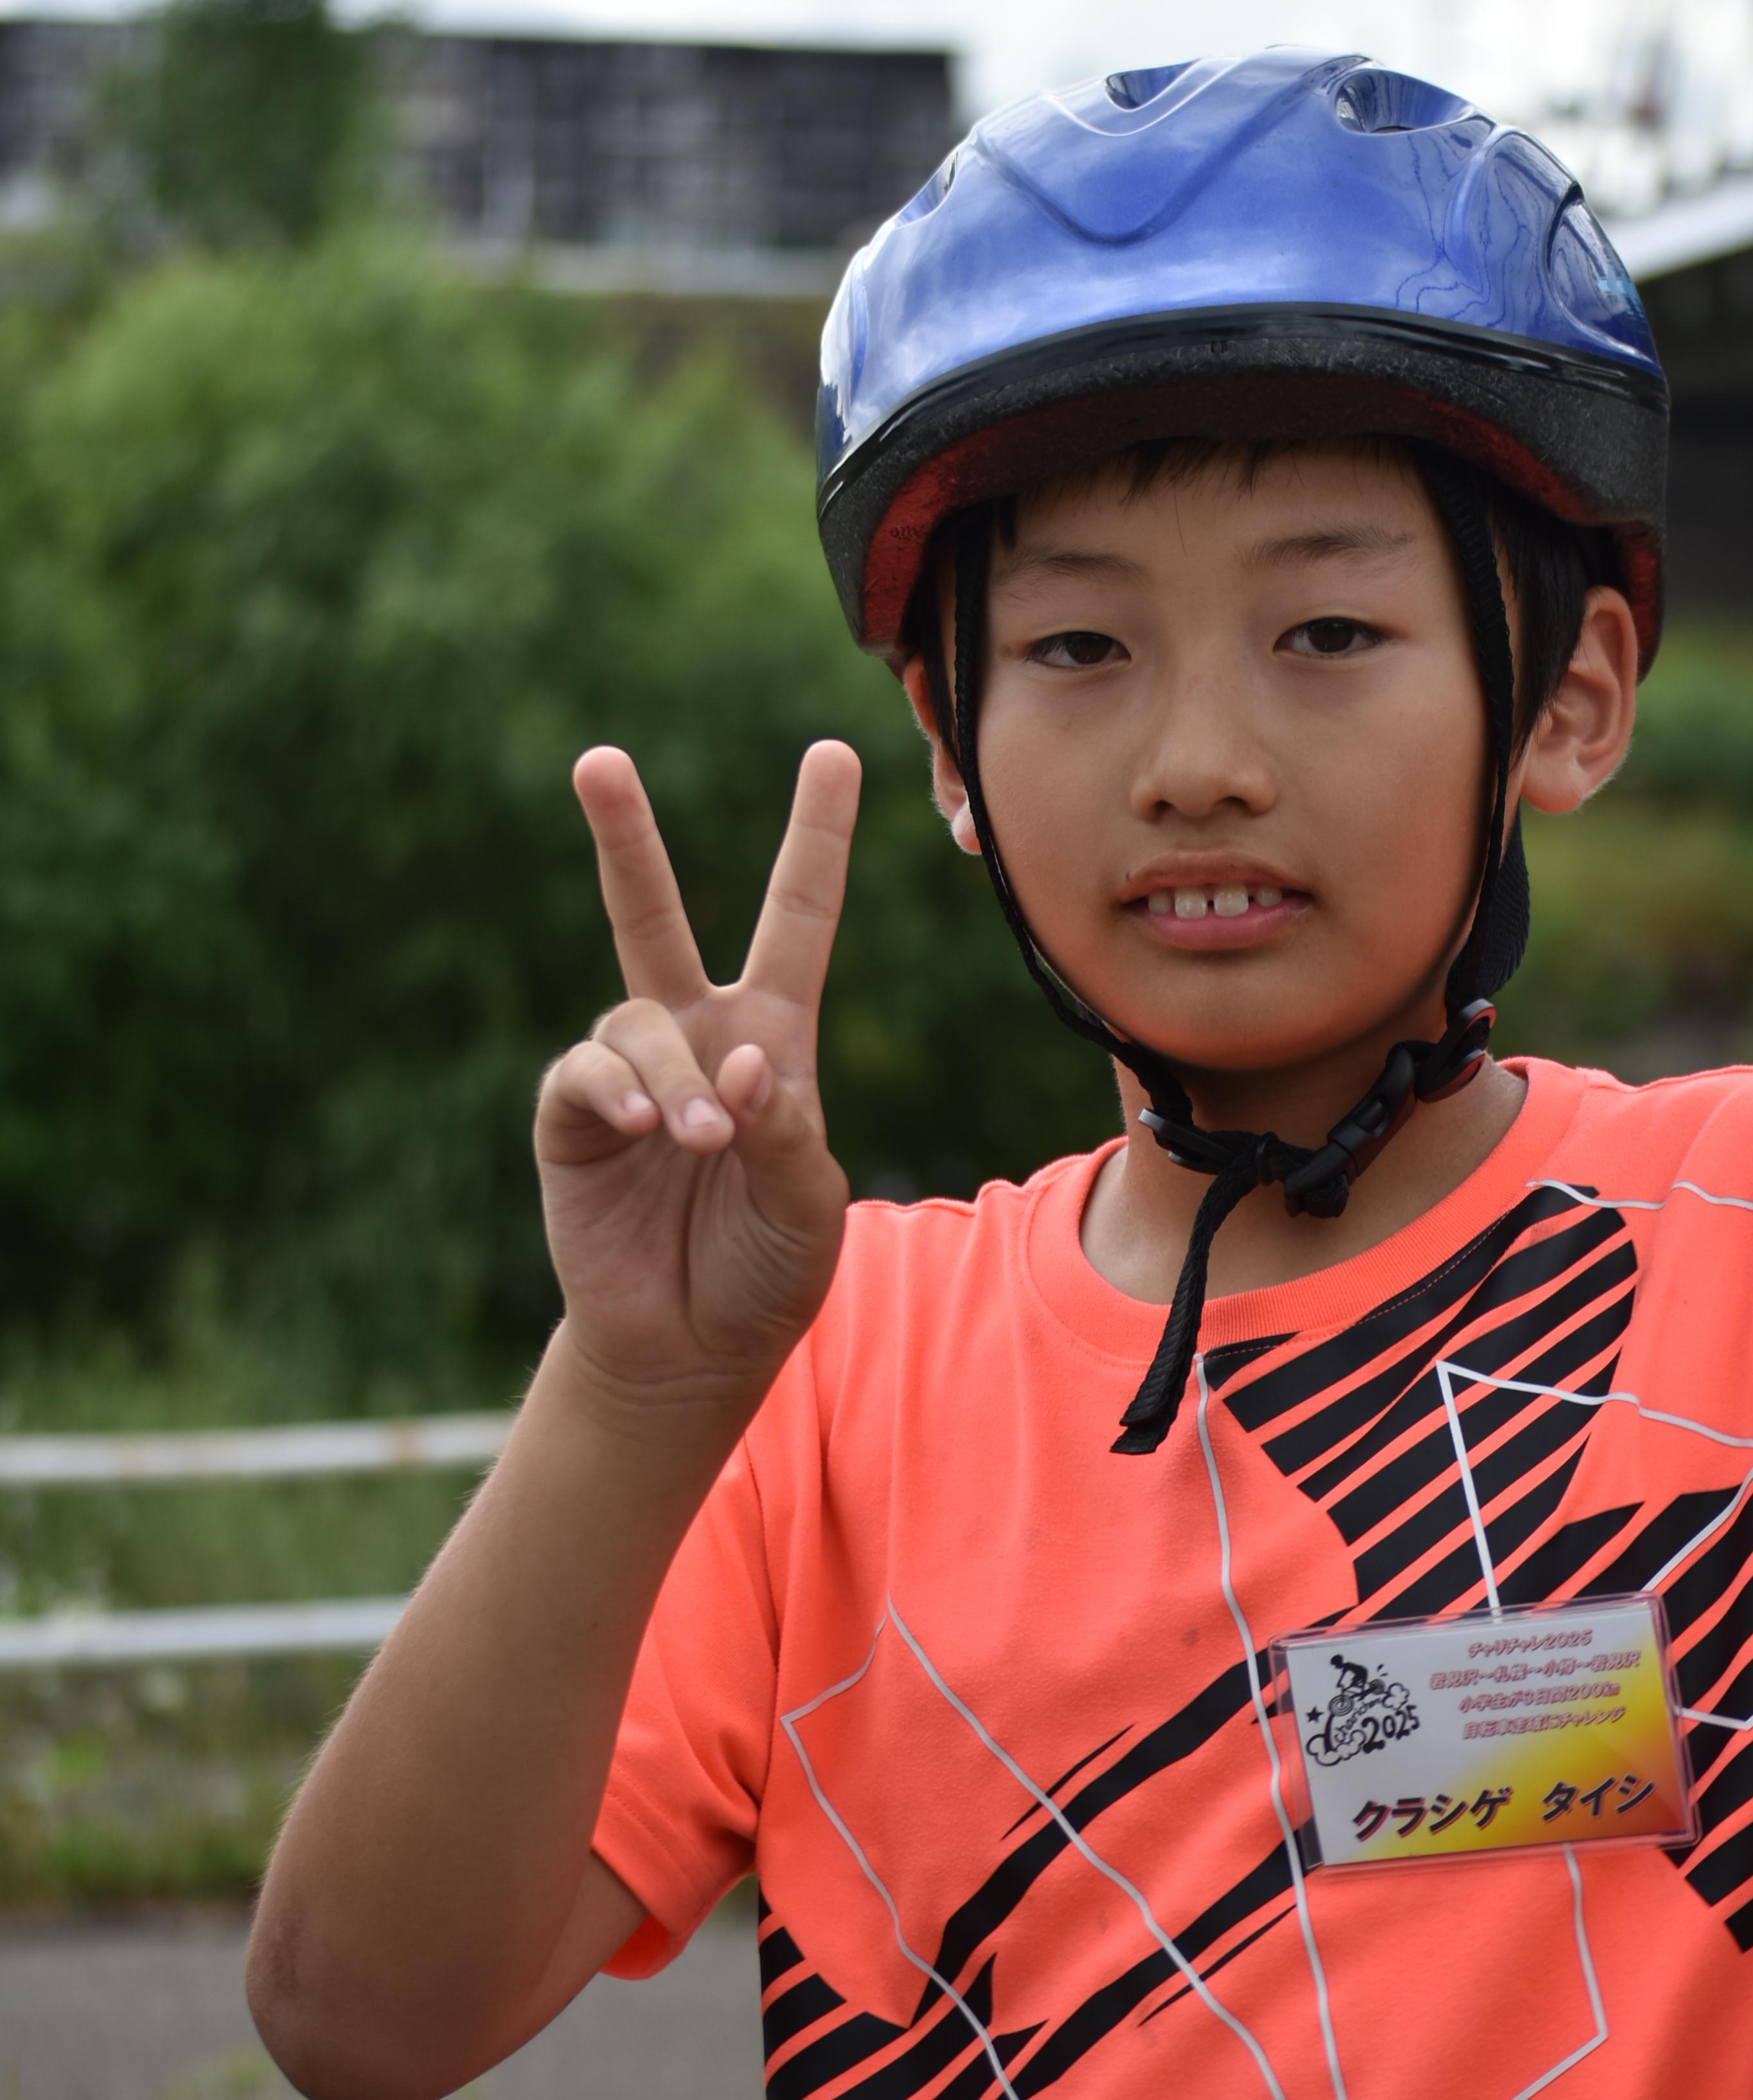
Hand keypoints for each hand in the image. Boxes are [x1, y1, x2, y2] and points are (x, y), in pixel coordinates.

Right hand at [535, 740, 860, 1403]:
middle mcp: (693, 1033)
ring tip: (698, 1139)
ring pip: (637, 1019)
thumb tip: (742, 1060)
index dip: (815, 837)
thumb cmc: (765, 1269)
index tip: (832, 751)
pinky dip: (619, 1093)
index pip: (797, 917)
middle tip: (597, 761)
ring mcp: (627, 1071)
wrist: (690, 1348)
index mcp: (772, 1035)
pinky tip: (644, 1129)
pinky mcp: (572, 1117)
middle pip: (655, 916)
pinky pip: (588, 1076)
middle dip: (622, 837)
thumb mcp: (809, 1203)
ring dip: (671, 1074)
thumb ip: (789, 1130)